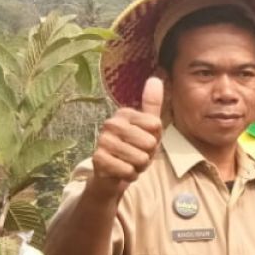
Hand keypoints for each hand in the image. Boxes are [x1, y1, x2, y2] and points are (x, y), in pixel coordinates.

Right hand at [90, 77, 164, 195]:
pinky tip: (121, 172)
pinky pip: (128, 171)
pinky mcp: (98, 159)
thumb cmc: (134, 149)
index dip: (155, 139)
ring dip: (139, 167)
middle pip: (149, 143)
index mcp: (125, 113)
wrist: (113, 174)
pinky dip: (130, 176)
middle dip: (148, 156)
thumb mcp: (148, 128)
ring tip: (129, 163)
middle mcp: (112, 123)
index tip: (144, 142)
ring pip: (140, 158)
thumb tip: (155, 79)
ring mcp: (103, 140)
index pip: (156, 126)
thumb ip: (152, 104)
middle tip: (136, 155)